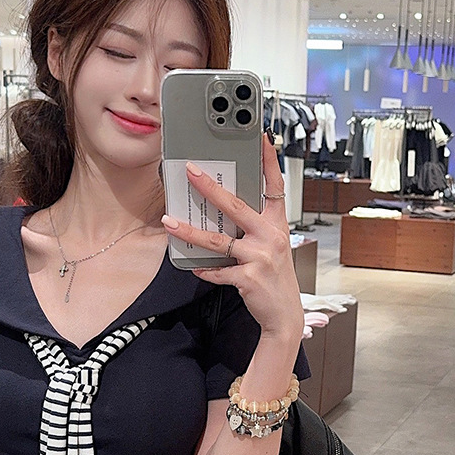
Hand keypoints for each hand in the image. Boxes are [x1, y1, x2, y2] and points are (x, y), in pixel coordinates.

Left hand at [161, 135, 303, 341]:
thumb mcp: (273, 248)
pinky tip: (194, 267)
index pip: (275, 187)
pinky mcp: (248, 277)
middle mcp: (271, 237)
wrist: (285, 315)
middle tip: (191, 171)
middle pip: (236, 206)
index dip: (269, 162)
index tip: (263, 140)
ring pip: (217, 240)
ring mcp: (260, 257)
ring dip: (190, 231)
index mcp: (277, 225)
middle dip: (210, 187)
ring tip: (170, 222)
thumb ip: (254, 230)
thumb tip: (222, 215)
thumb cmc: (276, 279)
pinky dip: (204, 270)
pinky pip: (217, 271)